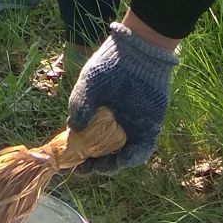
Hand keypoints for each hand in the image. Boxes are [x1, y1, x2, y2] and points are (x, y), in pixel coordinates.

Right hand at [67, 21, 178, 172]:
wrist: (139, 53)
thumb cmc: (110, 64)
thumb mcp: (88, 82)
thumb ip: (79, 104)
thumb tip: (73, 129)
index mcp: (97, 116)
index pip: (87, 141)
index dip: (80, 154)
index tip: (72, 163)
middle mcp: (114, 125)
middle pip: (103, 153)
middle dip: (94, 164)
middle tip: (86, 168)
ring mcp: (132, 127)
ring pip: (122, 154)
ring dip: (112, 165)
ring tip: (103, 167)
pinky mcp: (149, 127)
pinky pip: (143, 148)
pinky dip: (134, 157)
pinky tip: (124, 159)